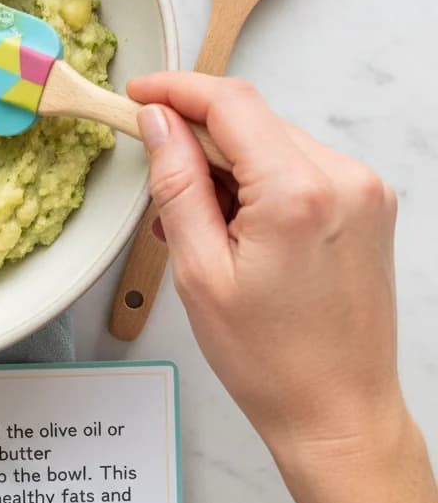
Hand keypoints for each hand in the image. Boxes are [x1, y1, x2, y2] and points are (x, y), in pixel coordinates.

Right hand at [127, 73, 402, 464]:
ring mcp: (363, 190)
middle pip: (251, 119)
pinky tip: (234, 225)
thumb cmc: (271, 359)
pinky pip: (298, 166)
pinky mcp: (366, 204)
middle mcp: (343, 179)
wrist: (339, 413)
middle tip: (156, 178)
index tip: (137, 94)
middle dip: (196, 137)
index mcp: (298, 193)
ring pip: (272, 141)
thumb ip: (176, 184)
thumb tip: (158, 122)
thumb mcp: (199, 271)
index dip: (175, 89)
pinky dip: (258, 181)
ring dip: (226, 163)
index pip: (230, 103)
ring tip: (196, 223)